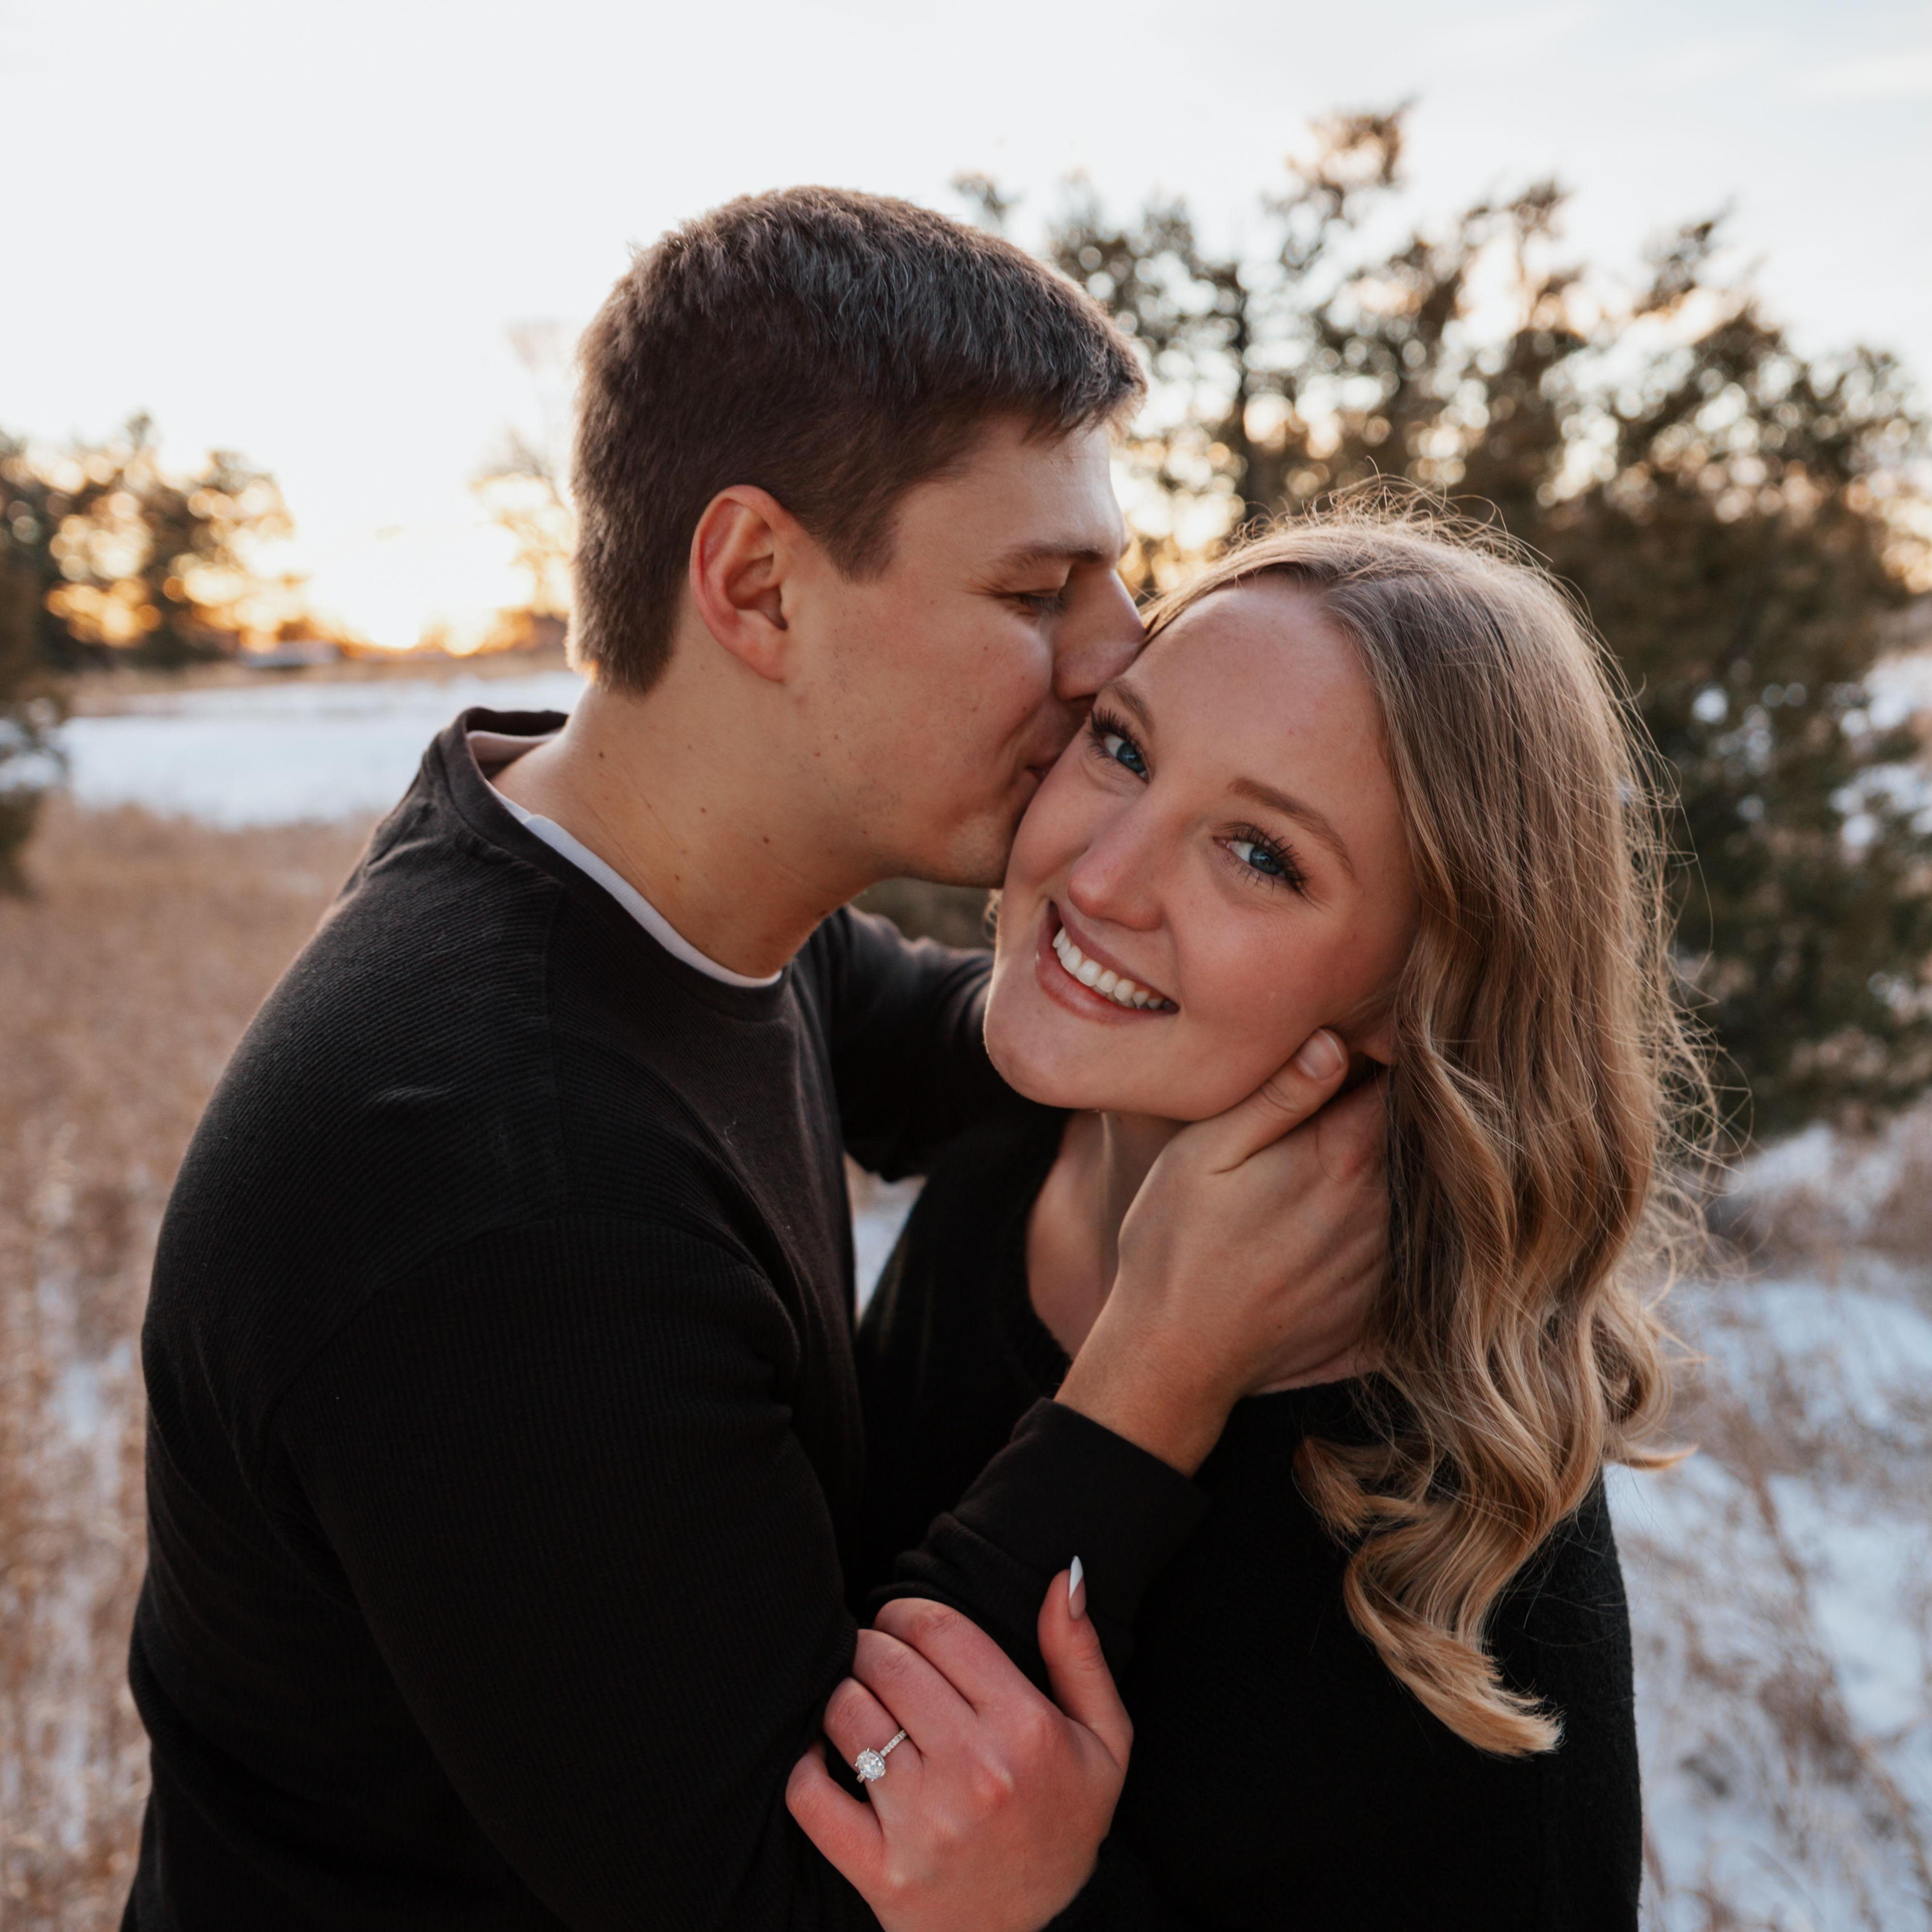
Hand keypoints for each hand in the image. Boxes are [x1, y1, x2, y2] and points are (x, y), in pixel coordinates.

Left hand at [786, 1570, 1129, 1931]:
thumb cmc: (1065, 1823)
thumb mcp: (1104, 1741)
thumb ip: (1079, 1653)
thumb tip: (1067, 1575)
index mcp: (1027, 1729)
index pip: (939, 1628)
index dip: (907, 1611)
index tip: (901, 1623)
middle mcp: (976, 1773)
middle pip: (889, 1663)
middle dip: (872, 1646)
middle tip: (875, 1659)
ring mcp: (925, 1825)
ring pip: (848, 1714)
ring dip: (843, 1697)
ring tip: (860, 1706)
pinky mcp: (880, 1873)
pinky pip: (811, 1794)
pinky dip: (805, 1765)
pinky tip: (825, 1756)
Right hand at [1057, 1028, 1386, 1473]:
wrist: (1175, 1356)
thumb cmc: (1175, 1245)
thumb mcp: (1204, 1154)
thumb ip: (1275, 1097)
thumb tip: (1333, 1042)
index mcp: (1340, 1160)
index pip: (1399, 1085)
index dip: (1388, 1053)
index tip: (1368, 1039)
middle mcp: (1378, 1209)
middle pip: (1421, 1136)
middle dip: (1404, 1104)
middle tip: (1369, 1083)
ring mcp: (1385, 1261)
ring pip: (1423, 1189)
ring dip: (1404, 1161)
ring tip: (1353, 1147)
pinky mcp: (1381, 1302)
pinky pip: (1413, 1245)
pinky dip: (1400, 1219)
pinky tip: (1352, 1214)